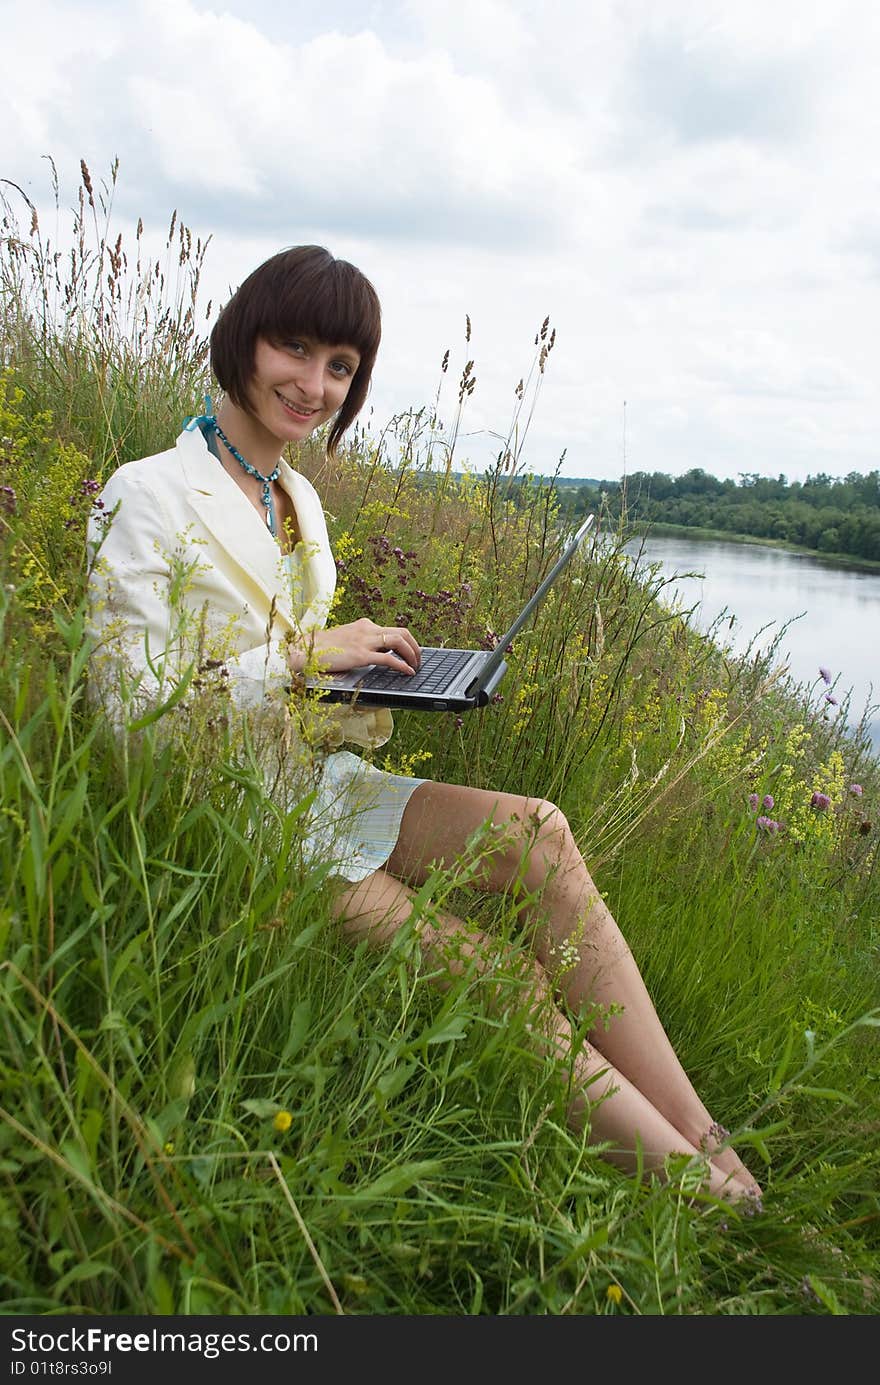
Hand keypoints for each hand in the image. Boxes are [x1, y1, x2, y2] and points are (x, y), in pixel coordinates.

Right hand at [288, 618, 420, 675]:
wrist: (304, 649)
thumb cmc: (321, 648)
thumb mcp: (344, 640)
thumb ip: (359, 643)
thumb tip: (372, 654)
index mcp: (364, 625)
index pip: (392, 629)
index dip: (406, 641)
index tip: (412, 652)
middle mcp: (367, 629)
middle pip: (402, 632)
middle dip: (415, 646)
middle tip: (419, 659)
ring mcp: (364, 641)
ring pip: (399, 641)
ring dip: (413, 654)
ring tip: (416, 666)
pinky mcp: (360, 655)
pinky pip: (389, 659)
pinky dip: (402, 665)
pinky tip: (408, 672)